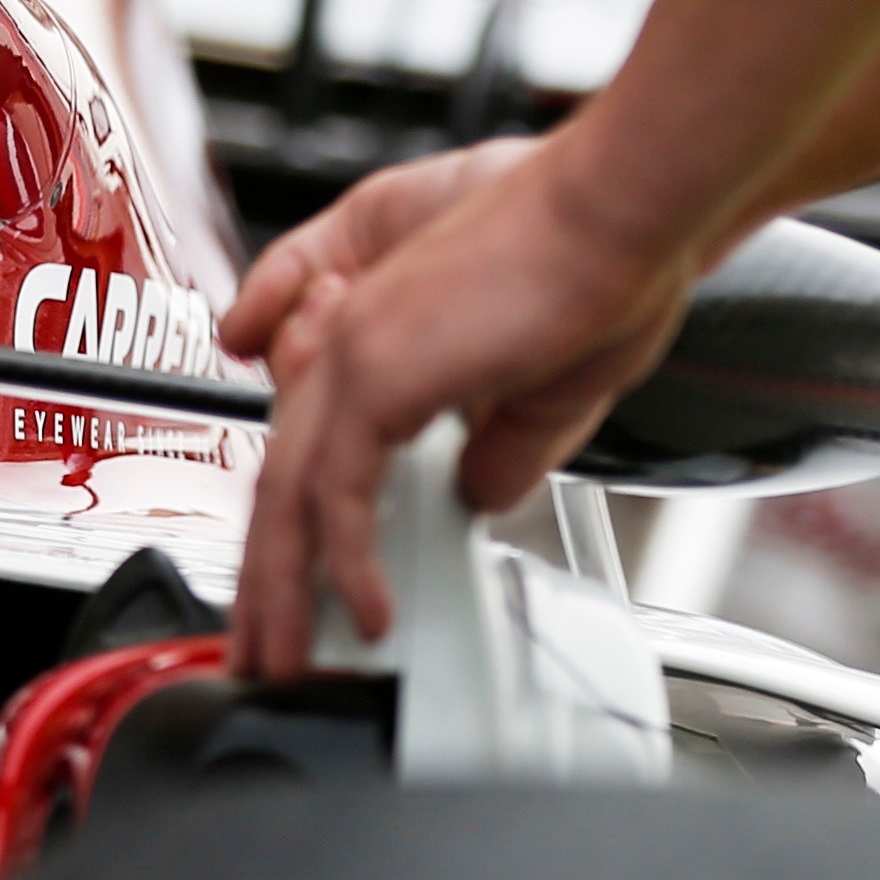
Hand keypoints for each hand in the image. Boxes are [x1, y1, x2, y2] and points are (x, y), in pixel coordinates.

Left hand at [226, 124, 696, 679]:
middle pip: (278, 485)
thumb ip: (497, 452)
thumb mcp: (543, 393)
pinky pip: (336, 495)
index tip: (299, 597)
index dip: (298, 534)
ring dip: (283, 593)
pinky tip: (366, 615)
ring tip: (285, 663)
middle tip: (257, 652)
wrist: (622, 215)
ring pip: (288, 498)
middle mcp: (350, 345)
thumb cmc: (596, 271)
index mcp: (383, 344)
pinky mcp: (372, 373)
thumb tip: (479, 500)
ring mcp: (351, 354)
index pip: (314, 455)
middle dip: (264, 581)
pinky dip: (348, 565)